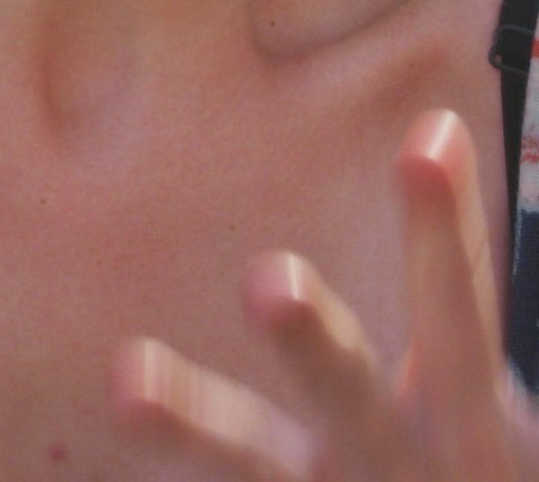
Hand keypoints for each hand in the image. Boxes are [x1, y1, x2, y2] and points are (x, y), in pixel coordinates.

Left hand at [110, 109, 538, 480]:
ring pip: (251, 463)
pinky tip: (110, 434)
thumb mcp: (473, 412)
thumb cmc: (461, 478)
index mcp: (459, 425)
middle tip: (271, 280)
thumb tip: (441, 134)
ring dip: (192, 423)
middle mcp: (390, 461)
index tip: (431, 135)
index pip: (457, 310)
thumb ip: (446, 306)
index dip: (443, 229)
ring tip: (127, 379)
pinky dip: (171, 468)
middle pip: (347, 389)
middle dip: (312, 337)